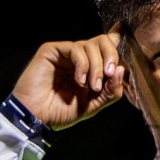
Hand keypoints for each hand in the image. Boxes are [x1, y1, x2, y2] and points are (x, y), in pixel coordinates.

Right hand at [10, 29, 126, 129]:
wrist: (37, 118)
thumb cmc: (61, 113)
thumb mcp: (94, 104)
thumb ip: (111, 90)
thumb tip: (122, 69)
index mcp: (90, 68)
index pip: (107, 48)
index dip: (116, 42)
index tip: (122, 44)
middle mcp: (78, 58)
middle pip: (103, 41)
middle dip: (111, 57)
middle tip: (110, 74)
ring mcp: (65, 53)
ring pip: (91, 45)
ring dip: (97, 67)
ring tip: (92, 86)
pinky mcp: (52, 50)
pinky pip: (76, 48)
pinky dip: (83, 64)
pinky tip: (79, 80)